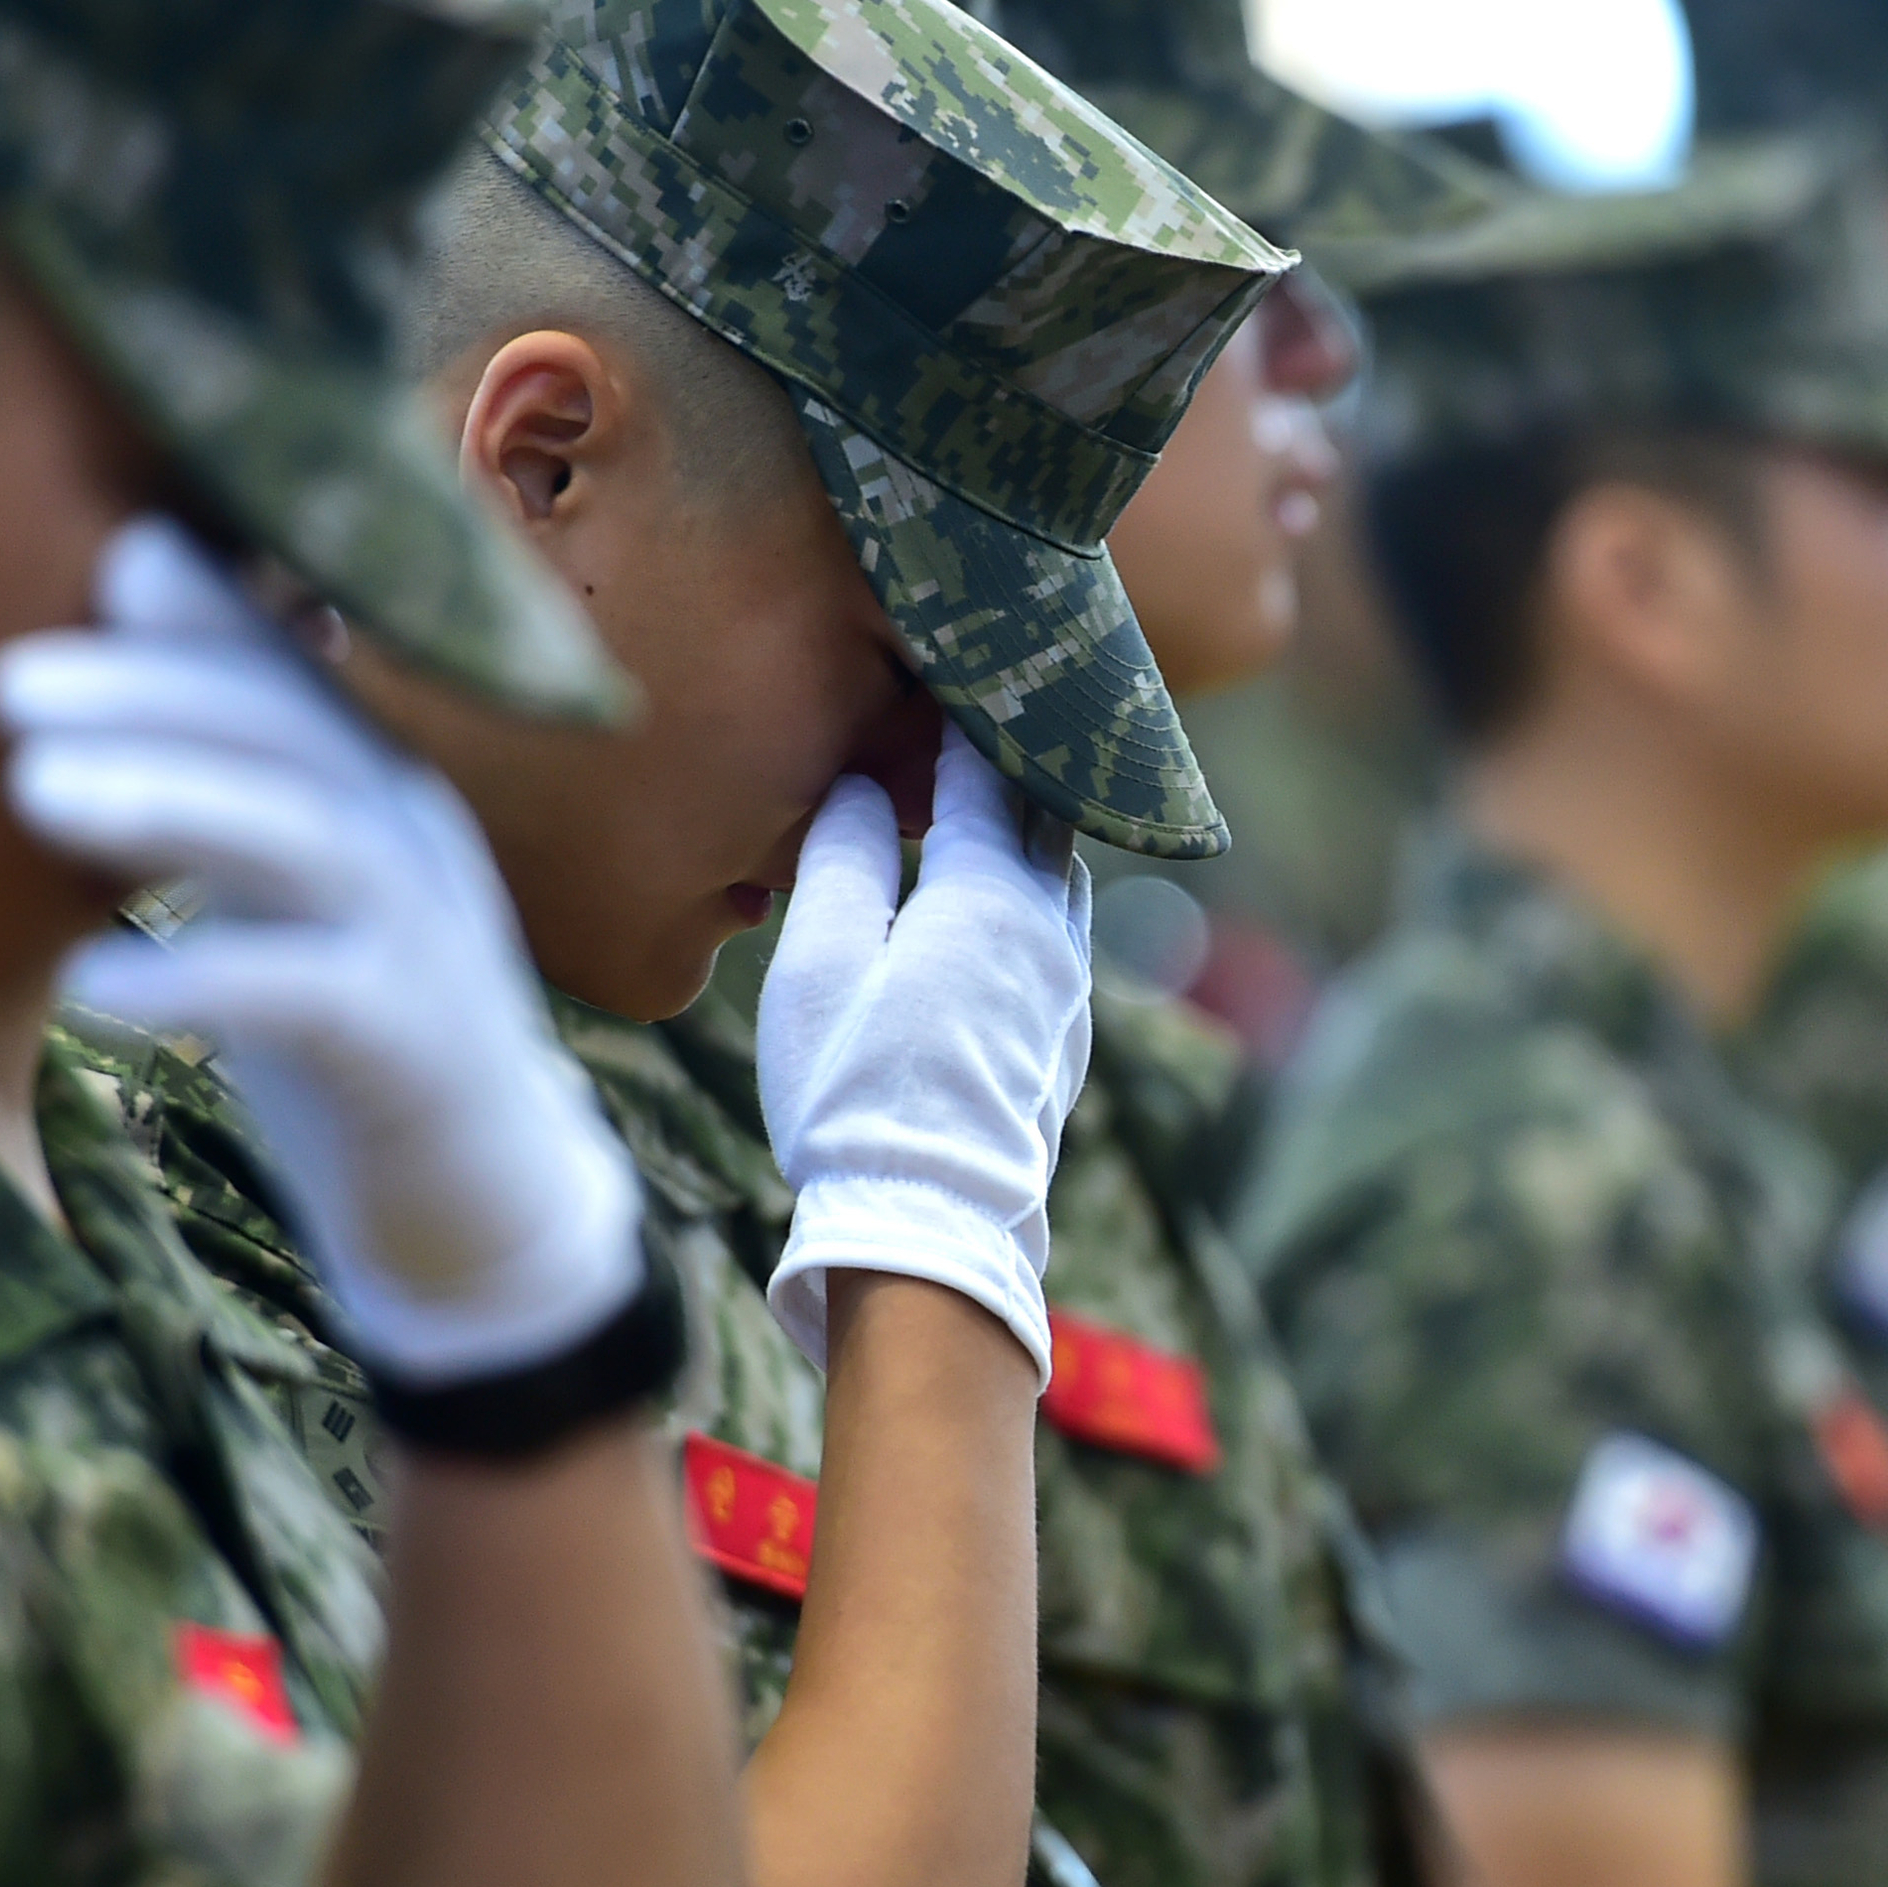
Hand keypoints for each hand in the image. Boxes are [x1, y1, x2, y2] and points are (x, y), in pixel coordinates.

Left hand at [0, 516, 643, 1383]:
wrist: (480, 1200)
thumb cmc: (347, 1032)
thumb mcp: (277, 893)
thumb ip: (205, 794)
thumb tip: (81, 701)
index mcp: (373, 788)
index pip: (286, 668)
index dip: (196, 611)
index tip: (86, 566)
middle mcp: (410, 840)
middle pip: (287, 730)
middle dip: (148, 690)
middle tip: (5, 684)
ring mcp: (422, 942)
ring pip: (305, 838)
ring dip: (167, 802)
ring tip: (31, 793)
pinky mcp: (409, 1051)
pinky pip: (305, 998)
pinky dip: (198, 983)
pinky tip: (87, 990)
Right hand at [755, 728, 1091, 1374]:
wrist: (929, 1226)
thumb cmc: (856, 1093)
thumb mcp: (819, 963)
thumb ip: (846, 859)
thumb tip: (865, 789)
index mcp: (988, 892)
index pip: (987, 769)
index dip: (963, 712)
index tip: (944, 661)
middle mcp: (1049, 927)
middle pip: (1047, 810)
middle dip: (1013, 757)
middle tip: (975, 707)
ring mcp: (1068, 986)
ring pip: (1061, 871)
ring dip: (1029, 824)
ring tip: (985, 793)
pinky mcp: (1064, 1036)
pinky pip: (1058, 929)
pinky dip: (1031, 887)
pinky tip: (992, 895)